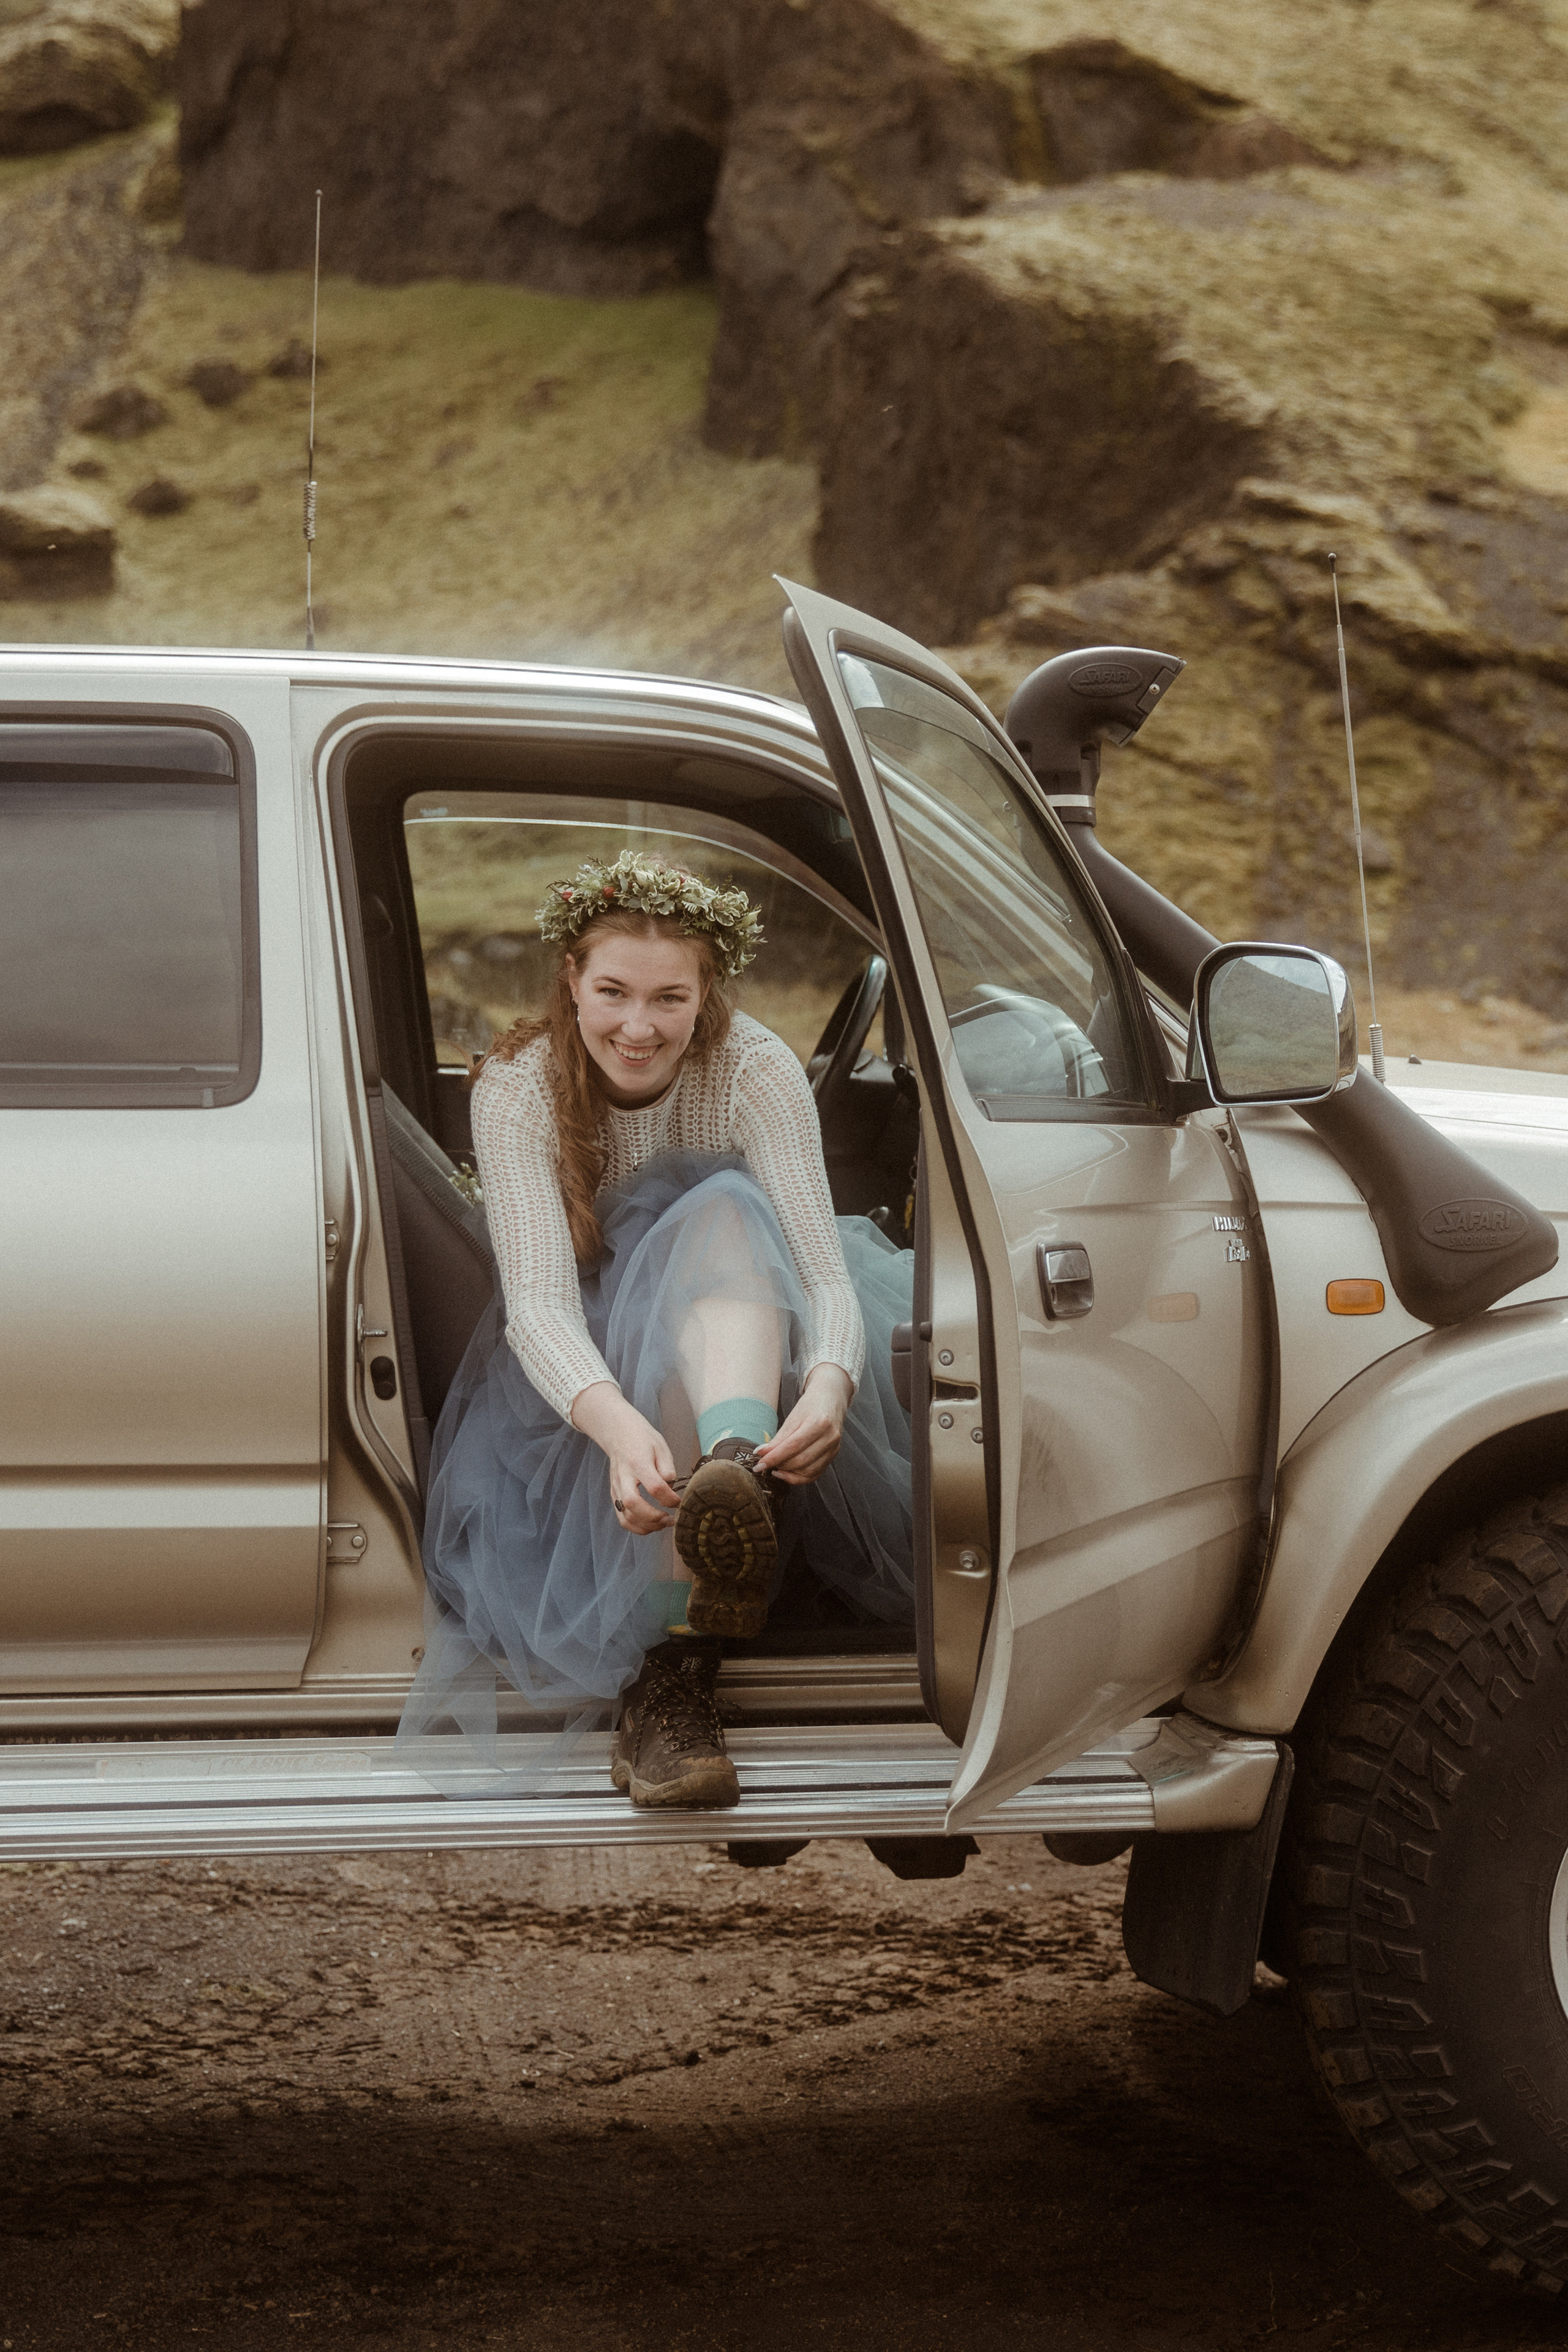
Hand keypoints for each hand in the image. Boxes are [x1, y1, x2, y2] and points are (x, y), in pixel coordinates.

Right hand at [570, 1384, 679, 1533]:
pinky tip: (650, 1525)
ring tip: (663, 1524)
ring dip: (646, 1525)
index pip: (654, 1486)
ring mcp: (616, 1487)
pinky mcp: (614, 1494)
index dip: (670, 1499)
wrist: (619, 1433)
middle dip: (654, 1517)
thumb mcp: (661, 1447)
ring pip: (625, 1515)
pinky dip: (636, 1527)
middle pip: (633, 1503)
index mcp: (638, 1462)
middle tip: (670, 1519)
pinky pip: (622, 1517)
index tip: (679, 1502)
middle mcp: (624, 1477)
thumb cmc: (643, 1439)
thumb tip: (672, 1490)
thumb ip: (667, 1469)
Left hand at [755, 1364, 852, 1486]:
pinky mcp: (833, 1456)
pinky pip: (815, 1474)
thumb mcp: (792, 1418)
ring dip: (789, 1473)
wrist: (831, 1400)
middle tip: (765, 1464)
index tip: (759, 1464)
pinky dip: (799, 1477)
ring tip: (776, 1467)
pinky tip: (787, 1472)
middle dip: (779, 1465)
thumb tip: (761, 1454)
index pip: (793, 1446)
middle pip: (801, 1461)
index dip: (774, 1457)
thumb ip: (778, 1439)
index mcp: (819, 1423)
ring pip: (808, 1471)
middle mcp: (829, 1437)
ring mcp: (834, 1448)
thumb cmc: (810, 1406)